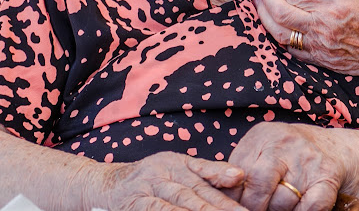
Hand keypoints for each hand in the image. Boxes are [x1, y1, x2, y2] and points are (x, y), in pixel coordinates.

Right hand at [98, 151, 245, 210]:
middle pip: (196, 194)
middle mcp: (165, 173)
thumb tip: (240, 175)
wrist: (106, 184)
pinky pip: (156, 210)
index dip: (227, 199)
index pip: (208, 183)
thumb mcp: (178, 168)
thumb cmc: (150, 178)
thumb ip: (208, 172)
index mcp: (179, 164)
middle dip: (219, 209)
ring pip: (179, 203)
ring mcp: (148, 188)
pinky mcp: (134, 203)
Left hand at [225, 122, 351, 210]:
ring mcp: (308, 159)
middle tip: (257, 208)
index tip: (235, 205)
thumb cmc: (285, 154)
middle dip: (254, 207)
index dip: (234, 198)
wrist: (333, 146)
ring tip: (278, 204)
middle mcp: (286, 143)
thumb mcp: (259, 150)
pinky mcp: (328, 175)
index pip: (237, 175)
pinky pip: (309, 207)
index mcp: (262, 135)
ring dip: (278, 210)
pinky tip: (297, 207)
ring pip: (282, 203)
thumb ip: (238, 168)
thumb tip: (220, 197)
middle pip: (258, 189)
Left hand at [254, 0, 358, 83]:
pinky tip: (278, 26)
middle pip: (280, 13)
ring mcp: (321, 47)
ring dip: (265, 18)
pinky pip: (291, 50)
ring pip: (279, 34)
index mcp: (335, 6)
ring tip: (262, 5)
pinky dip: (279, 36)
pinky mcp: (322, 61)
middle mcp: (323, 28)